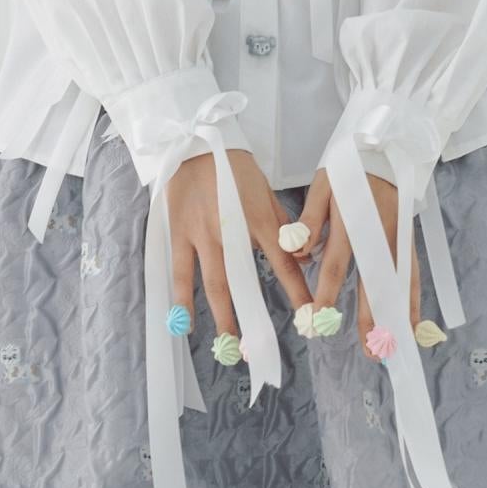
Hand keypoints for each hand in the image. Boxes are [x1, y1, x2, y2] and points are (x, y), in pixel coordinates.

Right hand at [164, 146, 314, 351]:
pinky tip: (185, 323)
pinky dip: (182, 299)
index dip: (296, 292)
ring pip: (214, 284)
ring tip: (229, 344)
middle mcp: (231, 231)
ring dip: (222, 316)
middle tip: (263, 346)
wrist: (195, 142)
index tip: (308, 316)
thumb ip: (283, 226)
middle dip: (255, 316)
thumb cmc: (235, 166)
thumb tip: (303, 257)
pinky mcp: (178, 234)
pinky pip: (180, 272)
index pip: (284, 264)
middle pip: (246, 282)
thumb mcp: (266, 192)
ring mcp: (201, 235)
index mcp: (258, 220)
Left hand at [289, 165, 420, 360]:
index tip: (319, 321)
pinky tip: (413, 322)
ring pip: (399, 284)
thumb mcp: (324, 185)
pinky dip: (413, 299)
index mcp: (350, 222)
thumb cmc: (349, 166)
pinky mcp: (408, 239)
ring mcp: (397, 238)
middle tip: (370, 350)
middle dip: (372, 318)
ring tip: (395, 346)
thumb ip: (310, 219)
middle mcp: (377, 235)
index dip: (327, 296)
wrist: (386, 146)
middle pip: (375, 283)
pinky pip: (412, 274)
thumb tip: (298, 250)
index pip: (336, 266)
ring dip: (397, 316)